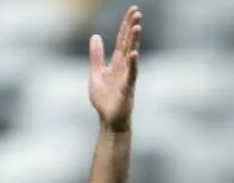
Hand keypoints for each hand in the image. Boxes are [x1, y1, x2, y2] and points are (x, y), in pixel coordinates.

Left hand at [89, 5, 140, 132]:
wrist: (109, 120)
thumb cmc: (104, 100)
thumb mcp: (96, 74)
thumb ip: (96, 56)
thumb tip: (95, 36)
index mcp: (116, 63)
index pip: (122, 40)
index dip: (126, 25)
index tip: (132, 10)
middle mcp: (124, 68)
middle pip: (128, 44)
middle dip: (132, 28)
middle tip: (137, 12)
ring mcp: (127, 78)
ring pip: (131, 56)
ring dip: (134, 42)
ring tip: (137, 27)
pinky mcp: (127, 90)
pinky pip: (130, 75)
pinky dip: (132, 65)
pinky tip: (134, 54)